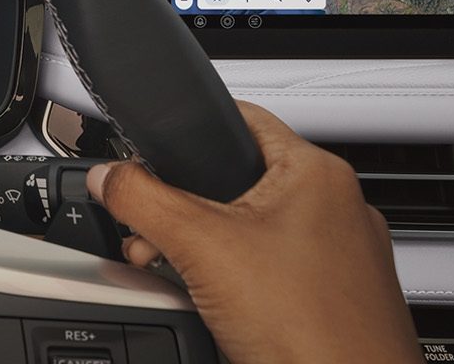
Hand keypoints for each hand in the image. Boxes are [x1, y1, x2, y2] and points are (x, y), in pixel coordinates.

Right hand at [87, 102, 419, 363]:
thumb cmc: (313, 332)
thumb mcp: (201, 248)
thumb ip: (144, 200)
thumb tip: (108, 176)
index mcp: (318, 173)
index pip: (239, 120)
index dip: (186, 135)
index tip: (152, 155)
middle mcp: (340, 208)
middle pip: (238, 182)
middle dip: (185, 209)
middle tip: (156, 234)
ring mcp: (344, 256)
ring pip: (256, 229)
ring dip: (208, 248)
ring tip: (181, 275)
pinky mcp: (339, 297)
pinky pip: (277, 268)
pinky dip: (241, 280)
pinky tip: (218, 307)